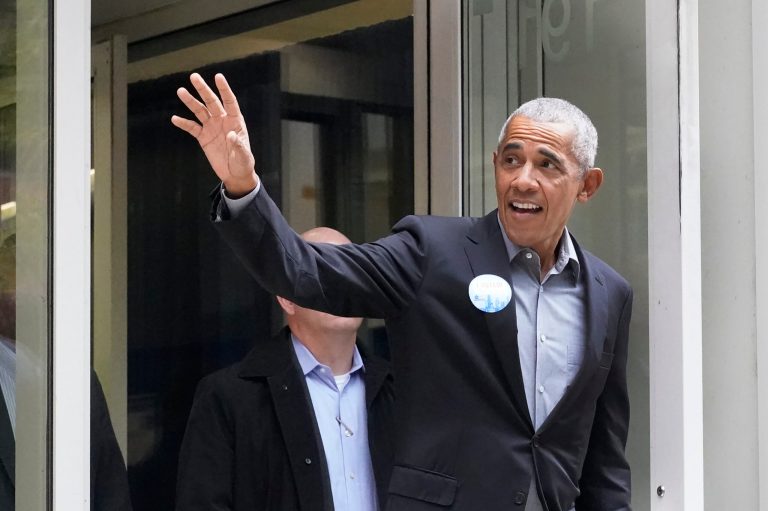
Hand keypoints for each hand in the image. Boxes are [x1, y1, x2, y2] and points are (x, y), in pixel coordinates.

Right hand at [171, 73, 258, 197]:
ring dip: (190, 102)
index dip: (224, 89)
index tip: (218, 77)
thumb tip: (230, 134)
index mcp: (235, 121)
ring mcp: (212, 128)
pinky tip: (175, 119)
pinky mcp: (203, 137)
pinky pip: (192, 128)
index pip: (230, 101)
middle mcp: (223, 121)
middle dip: (203, 90)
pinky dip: (184, 123)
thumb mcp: (244, 156)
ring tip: (180, 91)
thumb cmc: (243, 163)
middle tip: (194, 77)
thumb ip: (238, 145)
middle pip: (211, 102)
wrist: (235, 174)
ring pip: (200, 111)